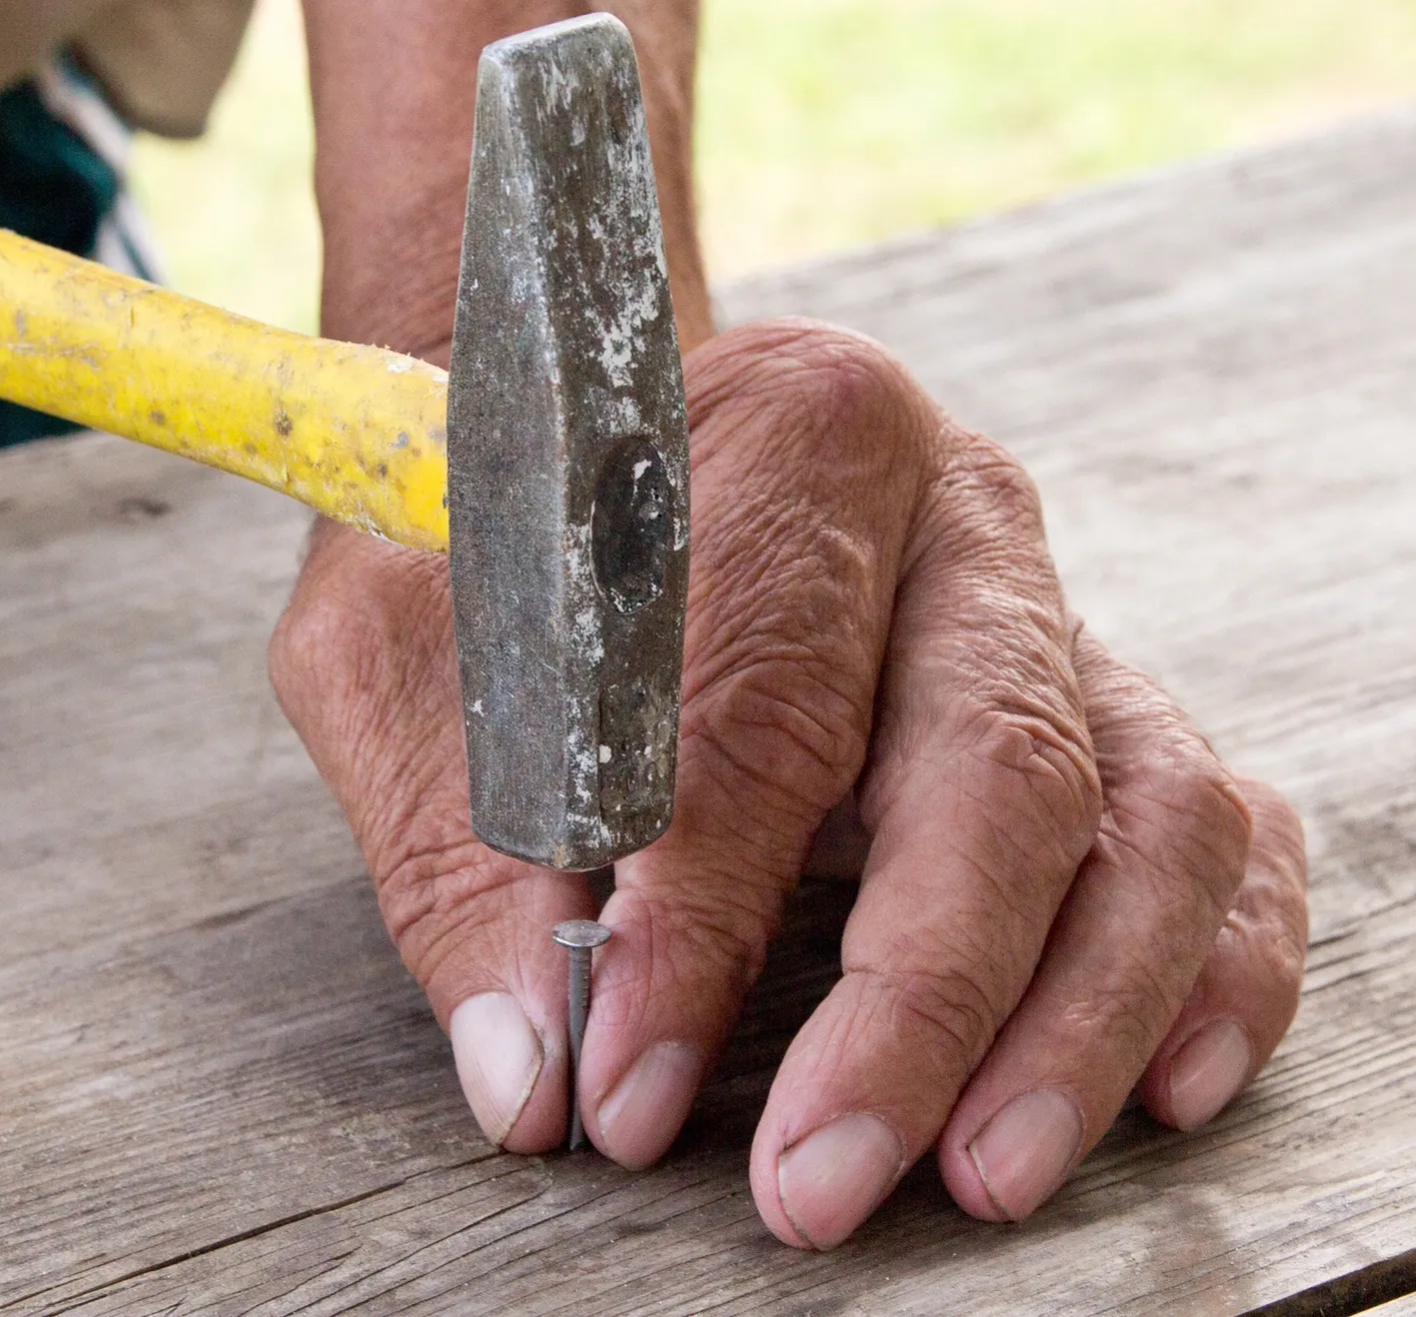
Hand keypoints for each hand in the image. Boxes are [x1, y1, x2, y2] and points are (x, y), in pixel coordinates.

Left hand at [270, 318, 1307, 1248]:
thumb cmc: (485, 541)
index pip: (765, 704)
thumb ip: (459, 852)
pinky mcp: (1099, 699)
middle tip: (817, 1178)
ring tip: (985, 1171)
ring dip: (1074, 1013)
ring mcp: (1047, 610)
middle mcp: (953, 516)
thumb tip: (533, 1070)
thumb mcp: (398, 660)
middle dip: (912, 1003)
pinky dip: (1210, 957)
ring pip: (1137, 810)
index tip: (628, 1074)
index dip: (699, 913)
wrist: (584, 434)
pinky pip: (1214, 825)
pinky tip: (1160, 1083)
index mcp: (786, 439)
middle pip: (992, 763)